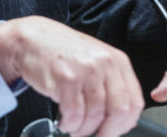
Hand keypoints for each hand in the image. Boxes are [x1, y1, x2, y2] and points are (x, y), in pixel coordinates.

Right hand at [0, 16, 143, 136]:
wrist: (32, 38)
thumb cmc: (63, 52)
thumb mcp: (95, 60)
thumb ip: (111, 84)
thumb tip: (121, 118)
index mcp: (117, 60)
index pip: (134, 101)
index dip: (125, 124)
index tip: (115, 131)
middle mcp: (104, 64)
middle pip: (118, 111)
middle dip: (107, 132)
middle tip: (97, 136)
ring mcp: (85, 71)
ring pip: (94, 116)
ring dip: (83, 130)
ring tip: (74, 128)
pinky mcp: (66, 79)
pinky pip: (73, 114)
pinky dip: (69, 124)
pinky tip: (64, 121)